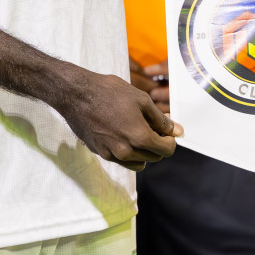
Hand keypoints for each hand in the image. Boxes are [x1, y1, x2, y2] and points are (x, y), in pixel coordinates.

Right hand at [54, 66, 181, 170]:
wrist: (76, 94)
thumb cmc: (110, 92)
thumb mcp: (141, 100)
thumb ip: (160, 119)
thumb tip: (177, 131)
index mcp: (139, 137)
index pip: (166, 150)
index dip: (170, 140)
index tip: (166, 129)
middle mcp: (126, 152)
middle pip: (154, 157)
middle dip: (158, 143)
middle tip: (153, 125)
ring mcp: (111, 155)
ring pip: (138, 162)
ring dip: (144, 151)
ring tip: (138, 131)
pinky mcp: (100, 154)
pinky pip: (122, 160)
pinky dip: (128, 152)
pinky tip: (123, 134)